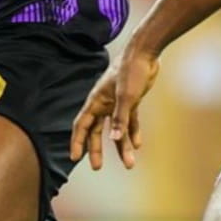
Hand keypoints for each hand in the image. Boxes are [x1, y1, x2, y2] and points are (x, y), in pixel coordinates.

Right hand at [69, 46, 159, 170]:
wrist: (145, 54)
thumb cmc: (132, 71)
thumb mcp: (126, 96)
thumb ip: (120, 119)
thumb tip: (113, 139)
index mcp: (96, 101)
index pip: (82, 125)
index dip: (77, 141)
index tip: (74, 157)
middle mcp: (104, 104)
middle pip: (96, 131)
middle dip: (96, 149)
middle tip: (96, 167)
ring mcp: (117, 103)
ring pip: (116, 129)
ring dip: (121, 146)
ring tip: (128, 164)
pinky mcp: (131, 101)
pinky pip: (130, 121)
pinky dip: (133, 132)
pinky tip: (137, 145)